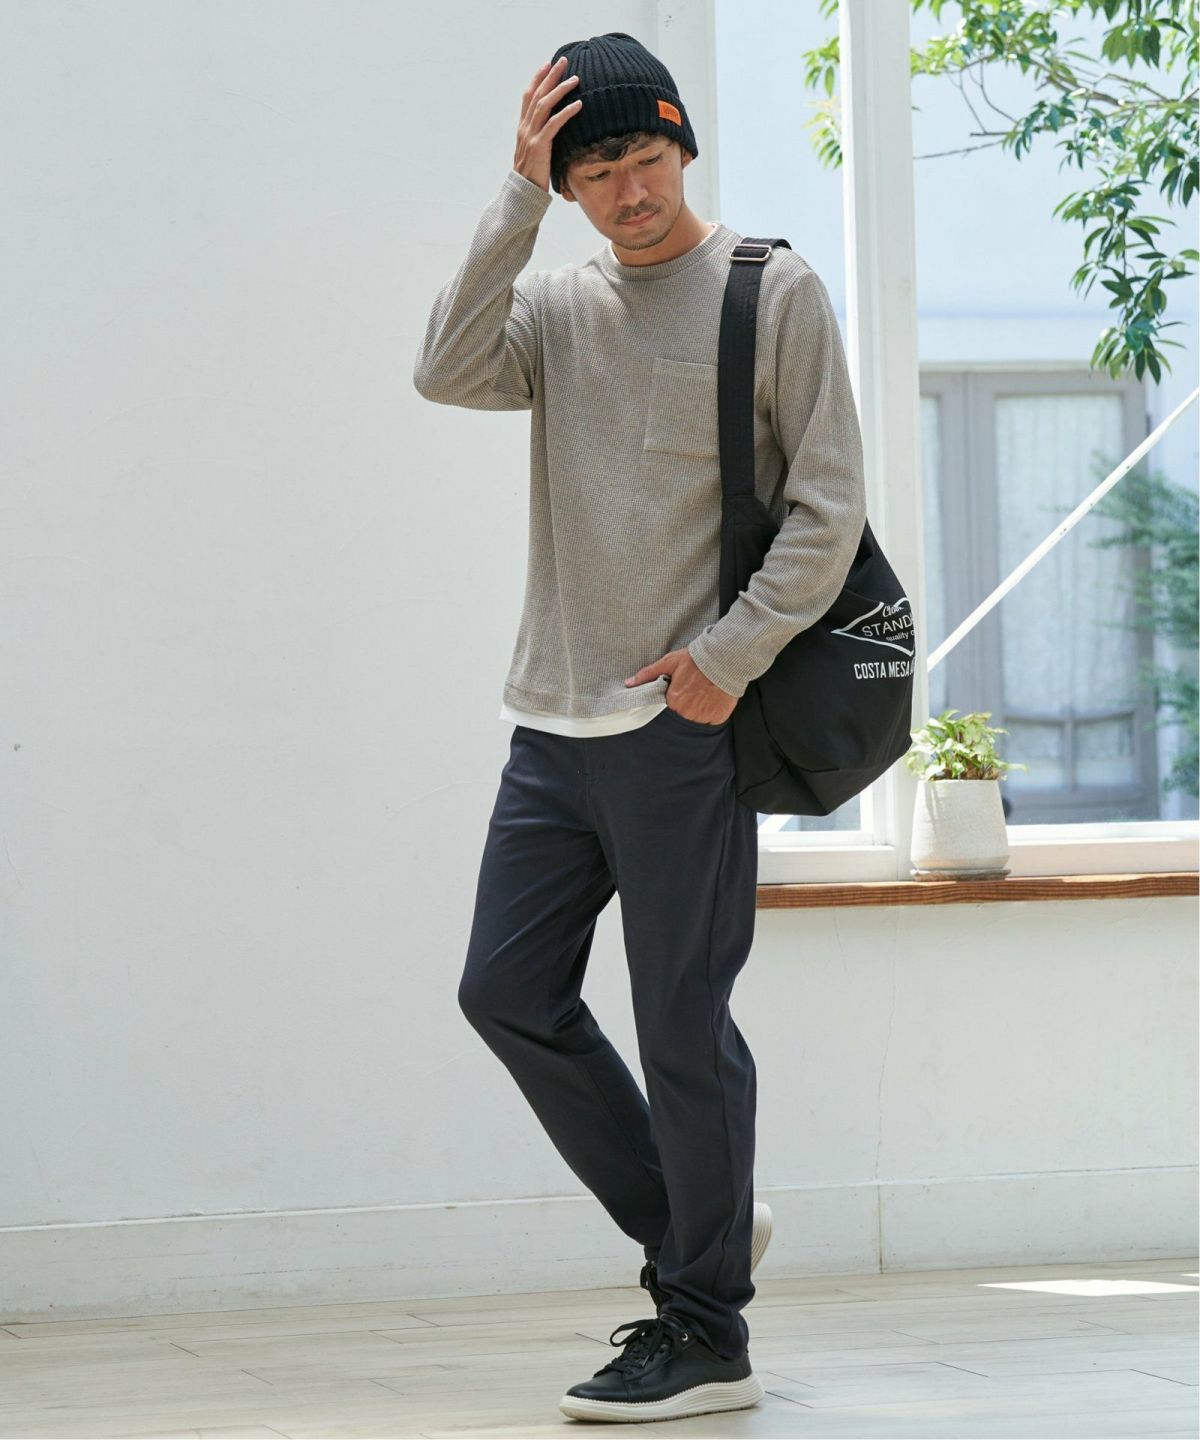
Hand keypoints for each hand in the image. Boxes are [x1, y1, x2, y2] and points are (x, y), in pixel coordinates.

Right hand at [514, 57, 581, 191]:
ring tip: (575, 79)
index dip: (537, 78)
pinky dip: (566, 112)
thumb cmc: (532, 175)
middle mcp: (525, 128)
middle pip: (537, 95)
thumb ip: (541, 137)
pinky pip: (554, 124)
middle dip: (550, 76)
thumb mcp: (534, 152)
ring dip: (560, 89)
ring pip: (544, 105)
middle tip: (564, 61)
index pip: (528, 96)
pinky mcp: (539, 147)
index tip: (548, 64)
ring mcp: (530, 136)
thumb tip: (553, 129)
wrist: (523, 194)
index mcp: (523, 127)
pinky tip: (578, 104)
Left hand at [625, 649, 736, 724]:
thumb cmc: (696, 659)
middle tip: (695, 689)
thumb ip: (648, 674)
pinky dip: (713, 712)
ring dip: (700, 709)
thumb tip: (629, 683)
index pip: (670, 706)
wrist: (723, 657)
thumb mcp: (669, 662)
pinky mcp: (718, 718)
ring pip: (697, 719)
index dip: (676, 697)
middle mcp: (687, 713)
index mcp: (674, 701)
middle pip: (683, 714)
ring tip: (705, 693)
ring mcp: (704, 717)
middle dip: (687, 703)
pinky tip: (714, 699)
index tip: (683, 689)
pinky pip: (712, 720)